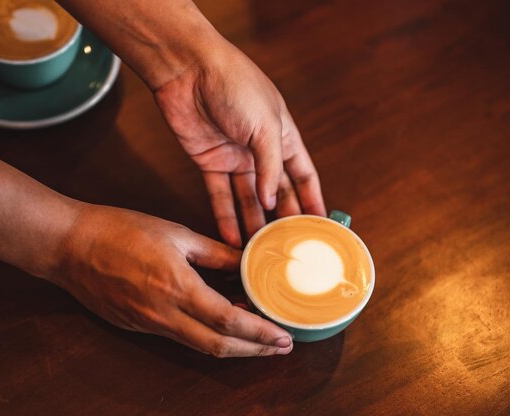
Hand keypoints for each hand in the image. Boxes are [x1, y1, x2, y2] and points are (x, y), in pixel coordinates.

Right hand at [53, 204, 292, 356]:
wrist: (70, 245)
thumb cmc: (120, 231)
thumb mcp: (175, 233)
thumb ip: (214, 252)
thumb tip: (244, 262)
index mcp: (177, 287)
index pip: (228, 321)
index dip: (259, 333)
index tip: (282, 336)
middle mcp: (164, 315)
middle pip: (218, 346)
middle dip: (254, 351)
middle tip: (280, 347)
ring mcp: (148, 325)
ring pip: (199, 346)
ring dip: (232, 346)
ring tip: (257, 338)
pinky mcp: (136, 326)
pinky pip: (178, 338)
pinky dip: (205, 336)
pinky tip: (218, 324)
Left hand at [155, 42, 326, 246]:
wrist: (188, 70)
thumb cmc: (234, 85)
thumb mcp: (264, 125)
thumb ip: (271, 166)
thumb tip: (272, 202)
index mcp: (282, 136)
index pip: (303, 175)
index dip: (312, 200)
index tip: (320, 227)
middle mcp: (260, 151)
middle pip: (276, 192)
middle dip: (282, 218)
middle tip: (289, 246)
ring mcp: (234, 158)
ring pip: (247, 199)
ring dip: (253, 224)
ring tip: (259, 251)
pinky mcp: (209, 163)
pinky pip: (219, 196)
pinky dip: (225, 216)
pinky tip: (231, 238)